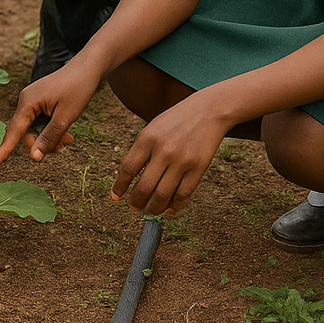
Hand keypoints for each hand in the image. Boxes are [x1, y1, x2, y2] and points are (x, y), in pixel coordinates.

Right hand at [0, 63, 99, 166]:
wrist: (89, 67)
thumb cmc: (78, 88)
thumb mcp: (65, 117)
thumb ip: (48, 137)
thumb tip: (33, 156)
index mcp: (27, 102)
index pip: (13, 132)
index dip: (3, 151)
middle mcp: (26, 101)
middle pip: (26, 133)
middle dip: (43, 143)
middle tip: (64, 146)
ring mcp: (33, 100)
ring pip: (36, 129)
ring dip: (50, 137)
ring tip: (69, 139)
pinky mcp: (41, 101)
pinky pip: (41, 122)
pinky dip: (52, 130)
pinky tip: (66, 133)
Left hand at [110, 100, 228, 215]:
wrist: (208, 111)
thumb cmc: (176, 120)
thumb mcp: (152, 128)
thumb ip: (140, 150)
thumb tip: (127, 177)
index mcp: (147, 138)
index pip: (127, 169)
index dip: (119, 186)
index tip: (115, 197)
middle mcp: (163, 151)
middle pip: (144, 187)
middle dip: (136, 202)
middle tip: (134, 207)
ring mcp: (181, 161)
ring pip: (163, 195)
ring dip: (154, 208)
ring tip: (150, 210)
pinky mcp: (198, 168)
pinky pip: (183, 194)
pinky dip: (175, 206)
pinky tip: (170, 210)